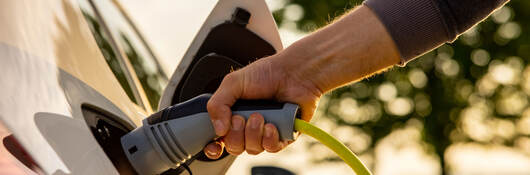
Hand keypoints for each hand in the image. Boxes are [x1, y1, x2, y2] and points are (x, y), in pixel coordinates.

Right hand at [203, 54, 322, 158]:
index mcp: (233, 114)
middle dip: (236, 135)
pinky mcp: (283, 136)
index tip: (215, 144)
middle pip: (234, 147)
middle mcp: (248, 126)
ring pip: (252, 149)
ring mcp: (265, 132)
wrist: (295, 73)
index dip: (214, 146)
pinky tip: (272, 125)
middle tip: (241, 118)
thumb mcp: (233, 83)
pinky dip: (269, 139)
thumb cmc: (267, 73)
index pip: (219, 139)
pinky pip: (271, 148)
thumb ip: (217, 104)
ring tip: (260, 116)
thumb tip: (218, 129)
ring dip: (253, 134)